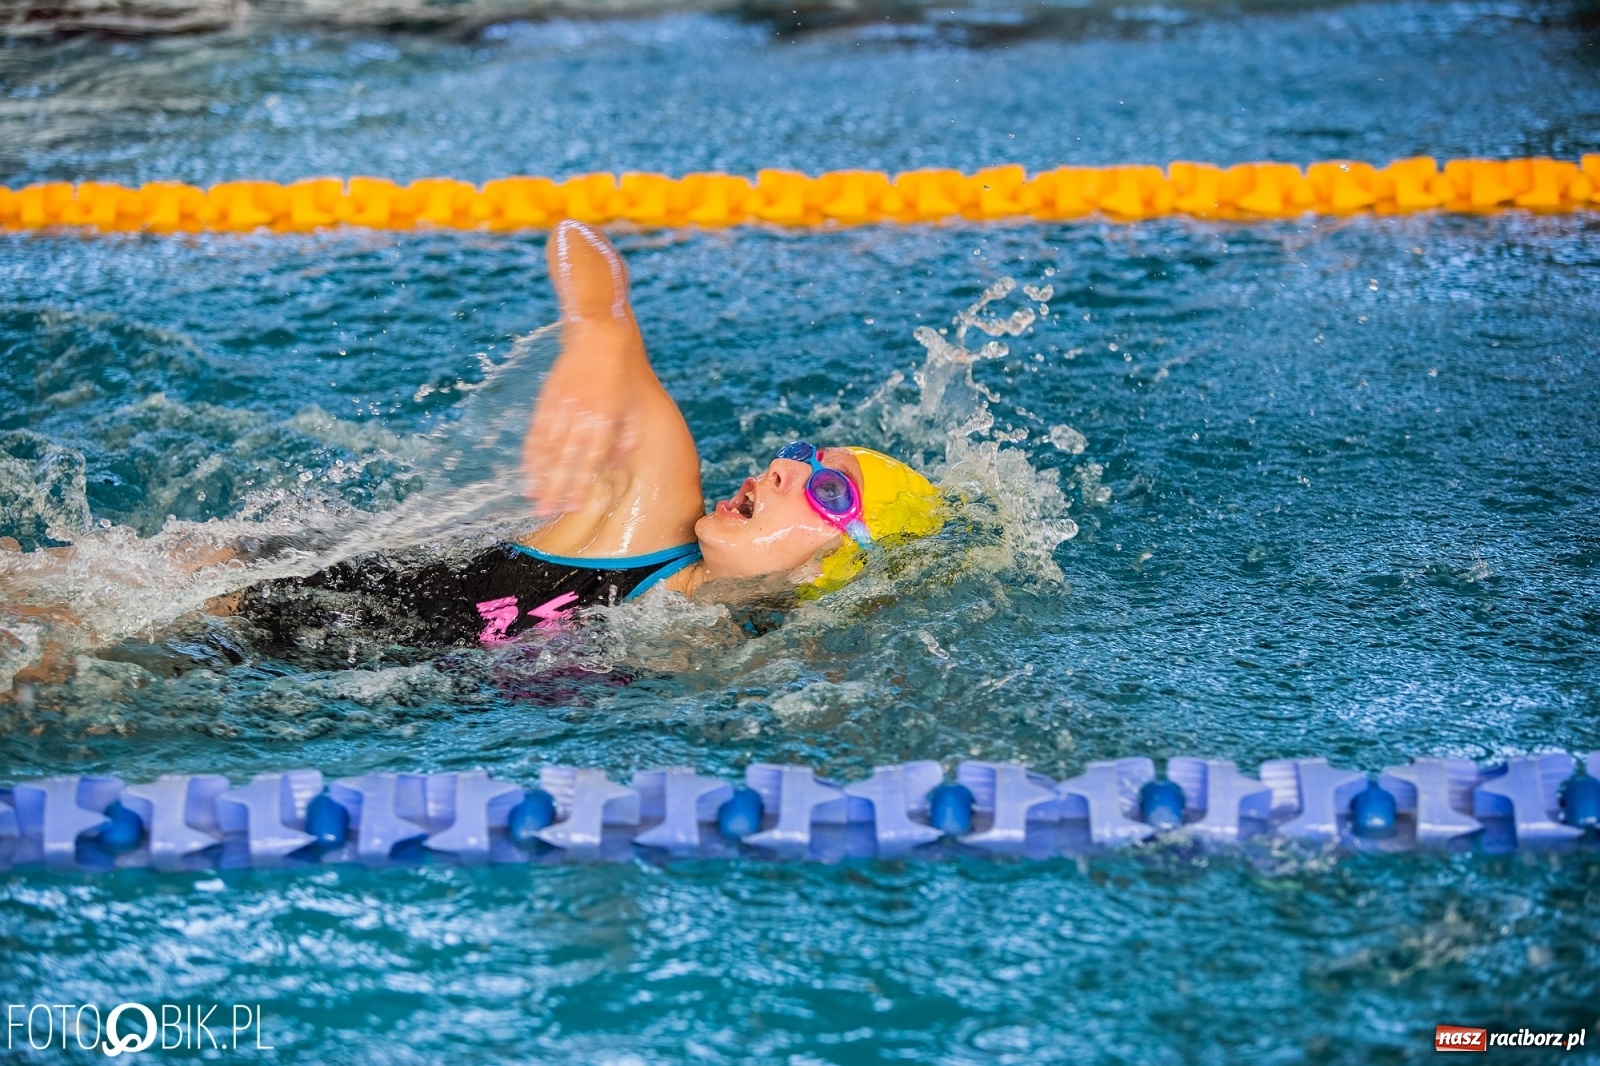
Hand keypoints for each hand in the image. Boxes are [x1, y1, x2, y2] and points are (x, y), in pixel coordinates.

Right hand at [522, 222, 649, 515]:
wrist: (599, 334)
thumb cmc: (623, 374)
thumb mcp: (634, 407)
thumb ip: (626, 439)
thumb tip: (614, 468)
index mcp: (605, 419)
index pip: (589, 460)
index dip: (578, 484)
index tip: (572, 506)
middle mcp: (580, 415)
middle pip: (564, 459)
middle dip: (554, 488)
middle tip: (546, 513)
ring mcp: (561, 406)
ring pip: (546, 448)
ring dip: (539, 475)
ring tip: (533, 498)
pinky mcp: (548, 397)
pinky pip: (537, 430)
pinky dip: (531, 452)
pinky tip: (527, 470)